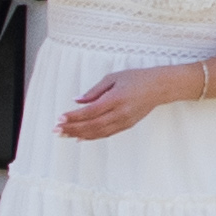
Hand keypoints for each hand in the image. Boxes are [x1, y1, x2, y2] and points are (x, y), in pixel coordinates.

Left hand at [55, 66, 191, 140]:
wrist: (159, 87)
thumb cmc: (135, 78)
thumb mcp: (113, 77)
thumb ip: (94, 90)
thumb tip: (77, 100)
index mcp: (116, 99)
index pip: (91, 111)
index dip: (74, 116)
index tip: (60, 118)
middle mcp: (120, 113)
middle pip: (92, 125)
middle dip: (72, 128)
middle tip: (56, 131)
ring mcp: (124, 121)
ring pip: (98, 132)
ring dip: (79, 135)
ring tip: (63, 135)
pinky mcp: (127, 125)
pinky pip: (106, 133)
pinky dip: (92, 137)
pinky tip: (80, 138)